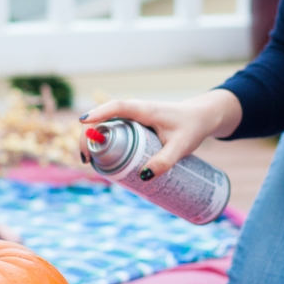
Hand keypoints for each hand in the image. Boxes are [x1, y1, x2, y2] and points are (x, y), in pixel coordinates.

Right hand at [78, 89, 242, 177]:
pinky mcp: (136, 126)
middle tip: (85, 158)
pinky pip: (115, 130)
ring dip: (94, 138)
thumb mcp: (181, 146)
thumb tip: (145, 176)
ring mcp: (134, 118)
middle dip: (89, 134)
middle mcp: (135, 111)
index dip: (99, 113)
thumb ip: (165, 161)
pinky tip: (101, 156)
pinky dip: (104, 140)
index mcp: (144, 109)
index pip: (117, 107)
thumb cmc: (191, 127)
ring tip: (88, 160)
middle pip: (105, 117)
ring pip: (108, 124)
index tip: (83, 122)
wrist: (201, 117)